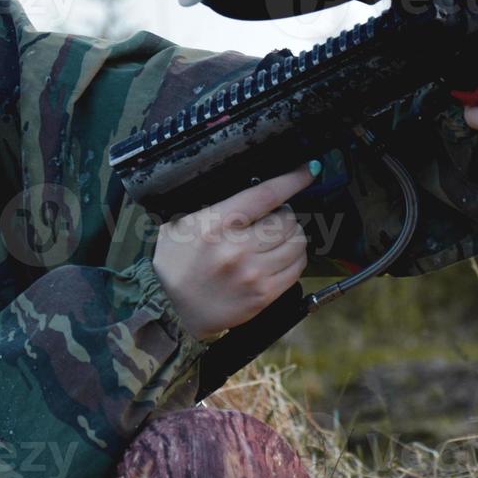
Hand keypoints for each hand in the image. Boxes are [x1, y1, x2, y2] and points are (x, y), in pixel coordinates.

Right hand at [152, 164, 313, 340]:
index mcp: (215, 225)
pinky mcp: (262, 296)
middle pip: (286, 220)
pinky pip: (296, 270)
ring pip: (296, 244)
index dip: (292, 180)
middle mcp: (236, 249)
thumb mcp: (183, 222)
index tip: (307, 170)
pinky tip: (283, 256)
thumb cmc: (175, 260)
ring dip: (294, 236)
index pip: (264, 195)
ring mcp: (252, 275)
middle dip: (286, 214)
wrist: (169, 308)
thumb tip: (253, 187)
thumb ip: (216, 205)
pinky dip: (296, 258)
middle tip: (277, 216)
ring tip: (280, 237)